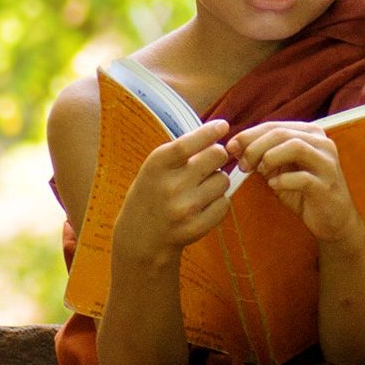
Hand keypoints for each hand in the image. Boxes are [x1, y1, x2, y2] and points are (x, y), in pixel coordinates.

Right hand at [110, 122, 241, 268]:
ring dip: (218, 181)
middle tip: (209, 164)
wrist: (140, 239)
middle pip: (216, 157)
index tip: (222, 126)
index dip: (209, 132)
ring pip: (224, 180)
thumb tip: (218, 132)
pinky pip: (224, 203)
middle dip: (217, 156)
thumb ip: (181, 153)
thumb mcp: (155, 169)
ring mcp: (185, 208)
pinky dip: (219, 202)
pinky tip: (204, 205)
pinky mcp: (197, 227)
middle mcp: (170, 186)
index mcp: (156, 165)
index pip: (189, 143)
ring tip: (201, 188)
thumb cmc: (151, 195)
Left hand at [232, 124, 364, 251]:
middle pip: (281, 133)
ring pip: (294, 147)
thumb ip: (263, 156)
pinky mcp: (327, 185)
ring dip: (269, 158)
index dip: (248, 135)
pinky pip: (302, 178)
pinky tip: (274, 186)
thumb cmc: (304, 193)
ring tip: (258, 172)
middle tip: (242, 164)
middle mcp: (321, 143)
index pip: (274, 125)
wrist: (333, 220)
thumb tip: (235, 147)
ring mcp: (327, 163)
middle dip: (254, 147)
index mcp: (309, 134)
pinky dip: (283, 180)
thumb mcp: (281, 170)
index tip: (230, 147)